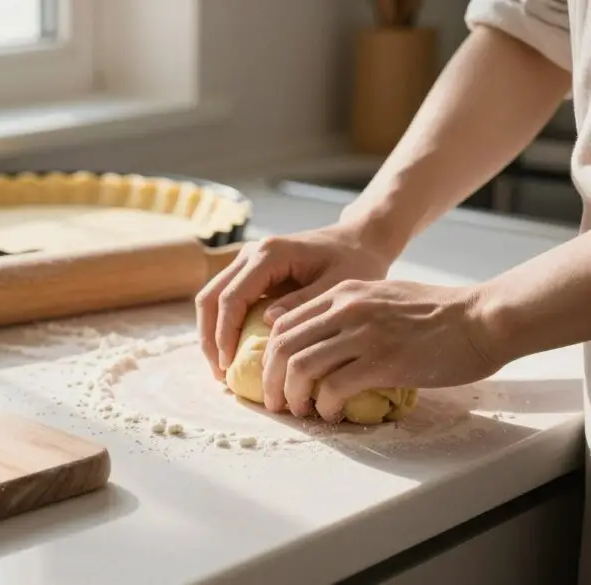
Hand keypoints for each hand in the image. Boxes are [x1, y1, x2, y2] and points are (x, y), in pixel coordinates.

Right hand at [195, 221, 396, 380]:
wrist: (358, 239)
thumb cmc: (354, 261)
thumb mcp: (338, 284)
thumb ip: (303, 303)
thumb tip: (267, 323)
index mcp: (269, 254)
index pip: (232, 297)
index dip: (225, 334)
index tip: (228, 366)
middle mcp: (251, 253)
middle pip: (210, 297)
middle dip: (209, 338)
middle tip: (219, 373)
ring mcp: (247, 261)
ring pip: (211, 297)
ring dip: (211, 333)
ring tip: (221, 368)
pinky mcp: (250, 271)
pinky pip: (225, 299)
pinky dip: (221, 326)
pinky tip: (231, 352)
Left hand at [263, 279, 500, 420]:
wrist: (481, 319)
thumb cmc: (438, 313)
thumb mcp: (381, 297)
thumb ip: (347, 312)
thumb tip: (319, 341)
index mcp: (343, 293)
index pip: (283, 323)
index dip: (269, 355)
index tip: (272, 377)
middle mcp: (346, 309)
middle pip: (283, 346)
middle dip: (271, 380)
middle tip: (276, 402)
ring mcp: (364, 334)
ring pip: (301, 367)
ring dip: (294, 396)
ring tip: (301, 411)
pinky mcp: (383, 361)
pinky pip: (334, 388)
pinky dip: (325, 406)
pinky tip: (332, 414)